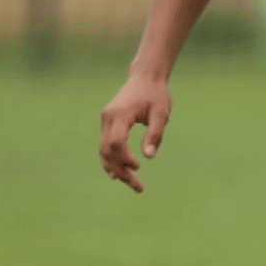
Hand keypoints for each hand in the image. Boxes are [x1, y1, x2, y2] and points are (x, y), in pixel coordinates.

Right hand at [99, 75, 172, 192]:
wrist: (145, 77)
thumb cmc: (156, 94)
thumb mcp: (162, 113)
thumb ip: (155, 134)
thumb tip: (148, 156)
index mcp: (120, 114)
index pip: (116, 142)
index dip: (125, 158)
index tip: (139, 167)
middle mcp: (108, 118)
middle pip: (107, 150)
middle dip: (121, 171)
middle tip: (139, 188)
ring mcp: (105, 120)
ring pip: (104, 151)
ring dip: (116, 169)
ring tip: (134, 185)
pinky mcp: (108, 123)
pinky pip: (105, 145)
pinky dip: (111, 161)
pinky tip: (118, 175)